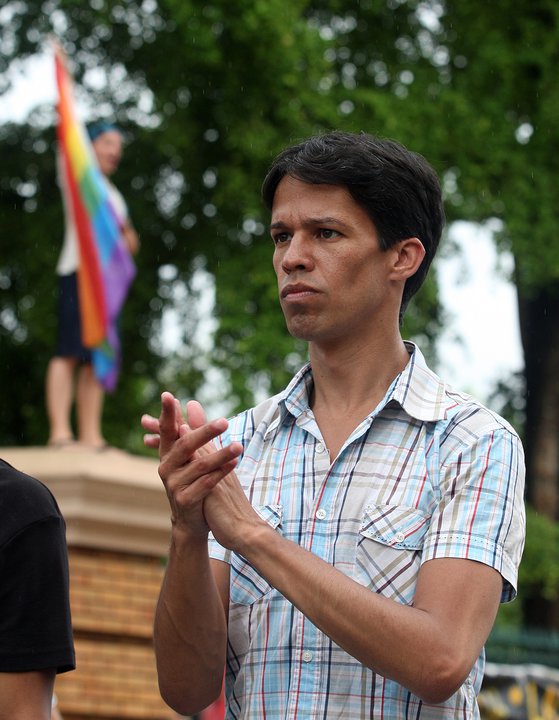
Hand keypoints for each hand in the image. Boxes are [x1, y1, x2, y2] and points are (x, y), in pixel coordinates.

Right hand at [142, 393, 242, 538]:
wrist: (191, 520)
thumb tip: (192, 402)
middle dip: (205, 433)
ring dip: (220, 455)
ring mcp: (173, 485)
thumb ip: (192, 429)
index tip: (168, 395)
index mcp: (167, 454)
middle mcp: (166, 468)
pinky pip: (205, 484)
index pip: (167, 429)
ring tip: (238, 446)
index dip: (166, 413)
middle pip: (185, 445)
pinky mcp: (184, 500)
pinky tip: (234, 463)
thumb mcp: (191, 455)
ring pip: (200, 466)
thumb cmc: (192, 481)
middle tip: (225, 422)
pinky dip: (221, 473)